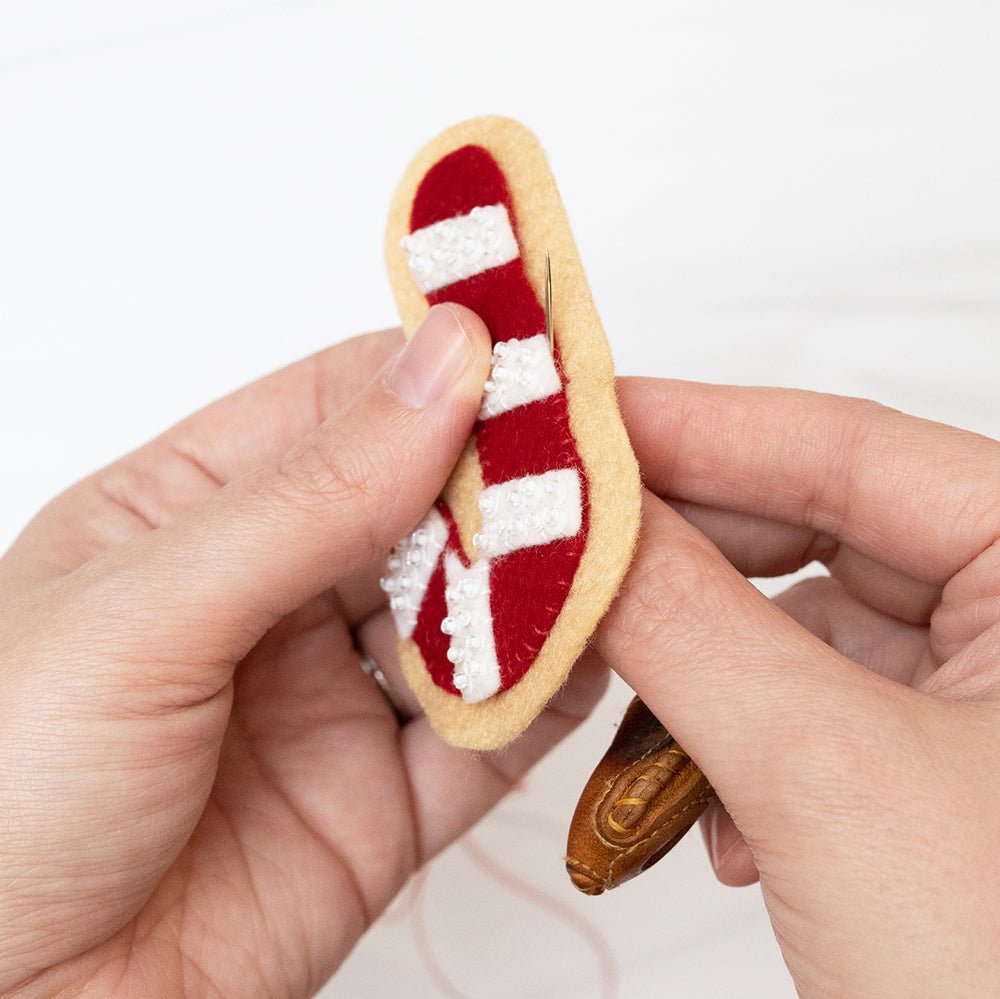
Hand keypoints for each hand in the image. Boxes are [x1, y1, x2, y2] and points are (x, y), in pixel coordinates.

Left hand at [0, 305, 605, 998]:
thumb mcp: (146, 614)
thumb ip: (310, 497)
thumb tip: (443, 366)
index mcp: (195, 515)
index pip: (345, 406)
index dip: (446, 376)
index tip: (541, 357)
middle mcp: (275, 595)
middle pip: (426, 506)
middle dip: (513, 483)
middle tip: (606, 459)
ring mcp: (335, 697)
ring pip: (471, 617)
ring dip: (544, 587)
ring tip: (622, 548)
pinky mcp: (385, 801)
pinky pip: (490, 737)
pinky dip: (548, 699)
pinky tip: (598, 656)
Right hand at [601, 379, 999, 996]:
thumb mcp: (825, 775)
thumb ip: (685, 624)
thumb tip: (575, 527)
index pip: (849, 448)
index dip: (696, 428)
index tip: (577, 425)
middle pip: (819, 527)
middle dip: (680, 550)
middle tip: (562, 542)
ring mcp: (989, 698)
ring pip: (802, 622)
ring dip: (699, 663)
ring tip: (614, 686)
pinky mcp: (941, 771)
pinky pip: (810, 702)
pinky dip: (737, 735)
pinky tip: (704, 807)